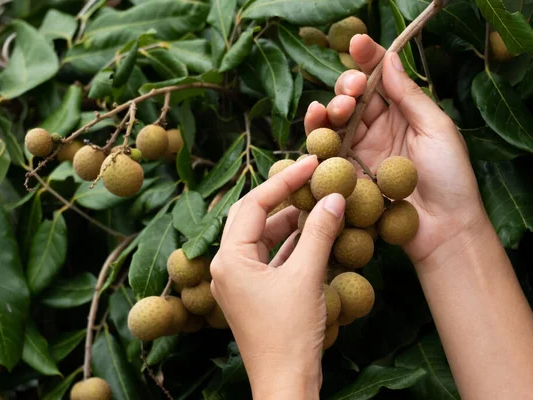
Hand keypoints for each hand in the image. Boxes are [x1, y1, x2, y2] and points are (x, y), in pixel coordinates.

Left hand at [210, 156, 345, 399]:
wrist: (285, 384)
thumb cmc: (290, 334)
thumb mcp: (307, 277)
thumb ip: (318, 233)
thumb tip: (333, 197)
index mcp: (229, 258)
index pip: (254, 203)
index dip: (283, 180)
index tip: (310, 162)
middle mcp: (227, 266)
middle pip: (253, 217)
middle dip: (283, 197)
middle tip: (311, 178)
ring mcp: (239, 281)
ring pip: (262, 237)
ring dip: (289, 221)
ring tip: (318, 202)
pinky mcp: (254, 293)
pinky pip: (270, 258)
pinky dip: (290, 244)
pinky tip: (313, 232)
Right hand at [305, 34, 487, 264]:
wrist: (442, 227)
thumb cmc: (449, 177)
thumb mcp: (436, 128)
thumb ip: (409, 95)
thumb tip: (390, 59)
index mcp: (401, 114)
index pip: (379, 79)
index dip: (367, 59)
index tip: (358, 43)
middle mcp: (376, 129)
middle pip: (351, 98)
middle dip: (347, 86)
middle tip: (354, 89)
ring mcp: (358, 151)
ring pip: (333, 121)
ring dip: (330, 107)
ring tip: (337, 107)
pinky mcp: (344, 173)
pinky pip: (324, 149)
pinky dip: (315, 132)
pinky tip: (315, 119)